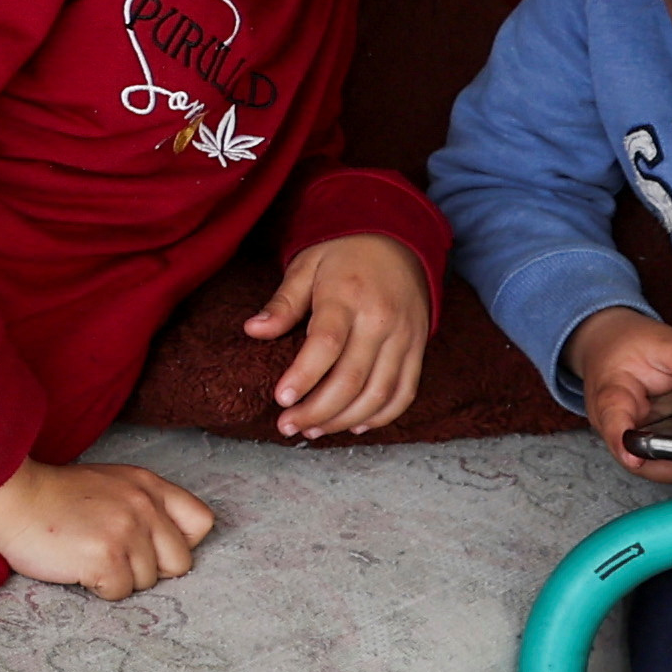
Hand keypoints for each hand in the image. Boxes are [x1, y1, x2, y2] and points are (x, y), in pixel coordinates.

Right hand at [0, 457, 220, 599]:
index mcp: (149, 485)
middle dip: (150, 569)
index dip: (179, 543)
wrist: (11, 494)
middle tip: (114, 557)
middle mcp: (144, 506)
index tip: (152, 547)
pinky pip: (119, 592)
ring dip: (119, 578)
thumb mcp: (110, 483)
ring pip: (146, 583)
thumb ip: (143, 504)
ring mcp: (126, 532)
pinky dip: (98, 587)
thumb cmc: (54, 495)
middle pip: (179, 563)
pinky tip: (77, 565)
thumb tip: (165, 545)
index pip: (201, 523)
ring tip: (87, 556)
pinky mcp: (105, 557)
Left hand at [240, 233, 431, 437]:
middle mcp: (381, 319)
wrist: (399, 240)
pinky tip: (353, 426)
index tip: (280, 399)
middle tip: (287, 426)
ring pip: (378, 393)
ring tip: (312, 431)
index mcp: (348, 295)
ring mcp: (404, 337)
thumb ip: (282, 302)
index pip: (327, 344)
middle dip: (317, 410)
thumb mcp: (306, 266)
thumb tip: (252, 330)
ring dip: (344, 420)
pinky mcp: (418, 349)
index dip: (303, 376)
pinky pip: (405, 393)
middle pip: (352, 378)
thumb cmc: (343, 255)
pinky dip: (381, 417)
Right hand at [562, 306, 671, 477]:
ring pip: (652, 468)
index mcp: (612, 394)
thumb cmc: (631, 344)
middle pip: (637, 459)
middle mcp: (613, 425)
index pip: (613, 421)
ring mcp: (626, 438)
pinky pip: (662, 462)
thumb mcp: (671, 345)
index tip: (635, 457)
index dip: (623, 443)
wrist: (610, 344)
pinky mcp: (643, 443)